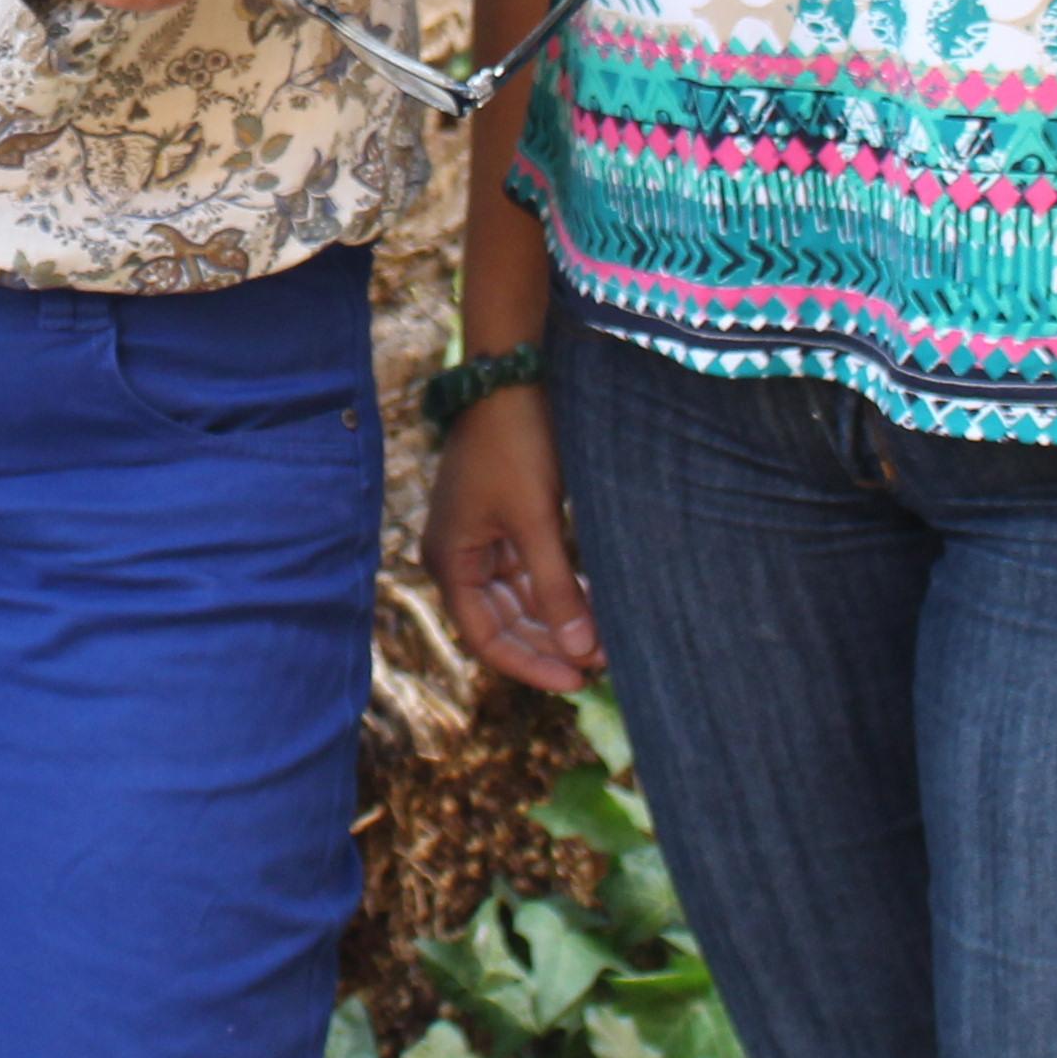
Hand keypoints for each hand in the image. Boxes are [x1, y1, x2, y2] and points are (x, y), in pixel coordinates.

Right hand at [427, 383, 601, 692]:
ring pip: (520, 600)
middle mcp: (459, 556)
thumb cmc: (515, 444)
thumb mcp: (536, 520)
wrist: (513, 375)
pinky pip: (530, 572)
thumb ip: (557, 588)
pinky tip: (596, 600)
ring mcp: (481, 538)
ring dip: (559, 618)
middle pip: (503, 622)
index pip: (487, 637)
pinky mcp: (505, 520)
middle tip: (602, 661)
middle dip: (551, 643)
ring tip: (606, 636)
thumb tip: (581, 653)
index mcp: (450, 561)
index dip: (531, 664)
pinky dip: (560, 588)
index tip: (578, 681)